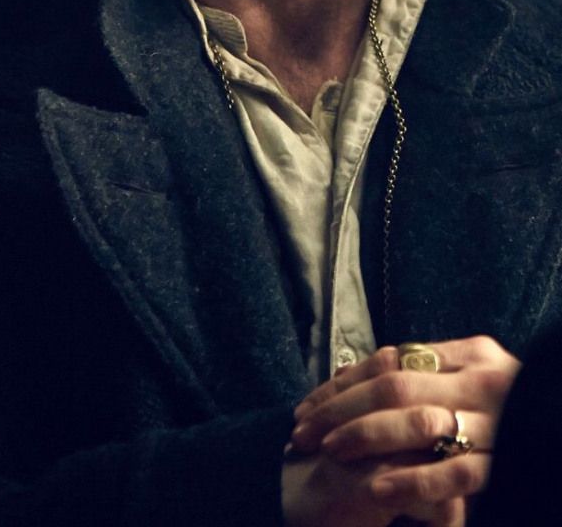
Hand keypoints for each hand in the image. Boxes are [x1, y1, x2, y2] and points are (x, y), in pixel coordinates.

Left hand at [285, 336, 519, 523]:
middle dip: (341, 409)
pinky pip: (452, 475)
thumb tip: (351, 376)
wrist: (556, 427)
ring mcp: (495, 424)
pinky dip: (412, 480)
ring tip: (329, 450)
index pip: (394, 359)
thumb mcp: (474, 379)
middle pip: (396, 386)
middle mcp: (484, 381)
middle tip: (304, 431)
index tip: (309, 405)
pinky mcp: (503, 468)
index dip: (345, 382)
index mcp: (474, 354)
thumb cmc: (506, 409)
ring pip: (418, 424)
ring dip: (366, 437)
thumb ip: (429, 373)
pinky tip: (378, 487)